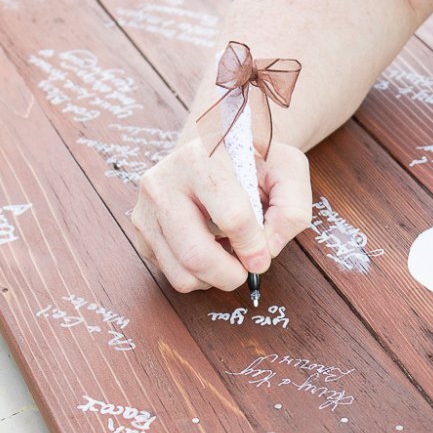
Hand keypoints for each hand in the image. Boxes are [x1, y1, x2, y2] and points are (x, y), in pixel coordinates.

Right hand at [132, 138, 311, 292]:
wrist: (214, 154)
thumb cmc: (253, 164)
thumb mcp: (286, 170)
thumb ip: (292, 208)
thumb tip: (267, 250)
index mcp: (200, 157)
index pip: (231, 216)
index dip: (253, 245)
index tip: (263, 255)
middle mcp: (163, 181)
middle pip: (196, 253)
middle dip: (231, 274)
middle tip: (248, 269)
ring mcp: (146, 208)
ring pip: (183, 272)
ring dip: (216, 277)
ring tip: (229, 255)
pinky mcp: (140, 233)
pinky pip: (172, 275)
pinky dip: (199, 275)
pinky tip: (210, 250)